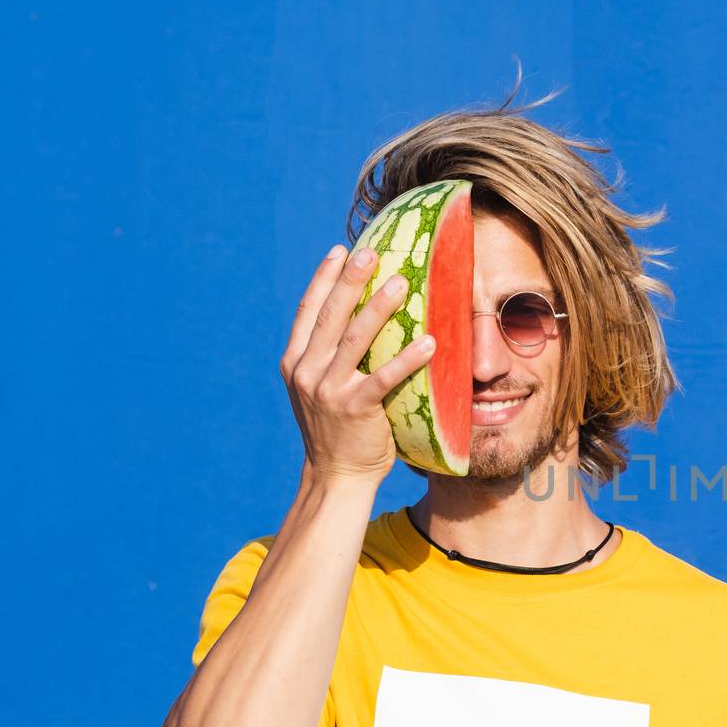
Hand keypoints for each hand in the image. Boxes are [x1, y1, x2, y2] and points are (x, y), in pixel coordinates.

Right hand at [280, 246, 434, 484]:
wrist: (337, 475)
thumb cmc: (338, 428)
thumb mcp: (320, 388)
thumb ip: (329, 356)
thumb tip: (360, 315)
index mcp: (296, 362)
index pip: (309, 311)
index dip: (323, 278)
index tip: (341, 251)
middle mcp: (307, 372)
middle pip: (331, 316)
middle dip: (350, 280)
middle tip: (371, 253)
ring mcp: (328, 391)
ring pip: (355, 339)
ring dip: (378, 308)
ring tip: (400, 283)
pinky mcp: (354, 409)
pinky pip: (384, 377)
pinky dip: (407, 359)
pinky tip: (429, 342)